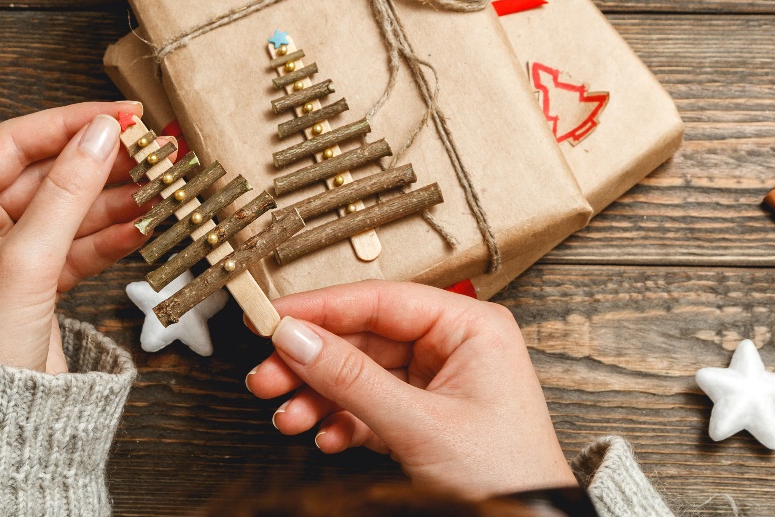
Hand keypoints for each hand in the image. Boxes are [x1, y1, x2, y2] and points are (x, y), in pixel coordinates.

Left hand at [0, 102, 157, 372]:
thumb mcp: (27, 260)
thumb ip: (69, 191)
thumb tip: (105, 134)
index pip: (13, 143)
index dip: (70, 124)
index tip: (121, 114)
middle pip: (45, 173)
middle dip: (100, 162)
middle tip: (153, 148)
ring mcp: (3, 251)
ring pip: (67, 207)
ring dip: (114, 196)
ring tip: (161, 183)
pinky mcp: (33, 279)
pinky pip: (76, 242)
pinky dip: (110, 233)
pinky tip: (145, 223)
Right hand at [246, 280, 576, 498]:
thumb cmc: (507, 475)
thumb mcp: (419, 424)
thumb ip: (352, 378)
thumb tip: (298, 339)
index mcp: (470, 327)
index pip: (381, 300)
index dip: (321, 307)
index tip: (273, 315)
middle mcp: (454, 348)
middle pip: (364, 338)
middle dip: (312, 362)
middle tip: (267, 374)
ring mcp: (438, 384)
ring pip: (361, 375)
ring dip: (319, 396)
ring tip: (287, 414)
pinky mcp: (425, 419)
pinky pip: (370, 406)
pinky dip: (341, 421)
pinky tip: (322, 435)